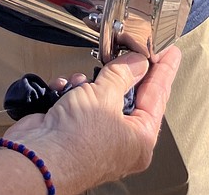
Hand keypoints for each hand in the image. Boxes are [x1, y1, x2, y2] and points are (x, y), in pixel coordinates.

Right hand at [5, 48, 180, 190]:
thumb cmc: (75, 144)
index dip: (164, 70)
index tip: (170, 53)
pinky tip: (67, 89)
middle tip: (128, 50)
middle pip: (129, 94)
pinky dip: (72, 91)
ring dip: (91, 83)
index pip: (158, 95)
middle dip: (120, 73)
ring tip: (86, 81)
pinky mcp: (74, 129)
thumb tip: (136, 62)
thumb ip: (123, 73)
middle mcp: (120, 141)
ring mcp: (96, 136)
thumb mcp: (106, 95)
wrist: (38, 157)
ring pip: (101, 95)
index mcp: (140, 139)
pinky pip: (79, 101)